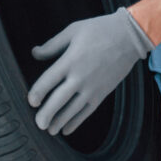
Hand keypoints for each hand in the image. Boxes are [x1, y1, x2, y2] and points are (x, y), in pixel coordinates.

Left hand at [27, 7, 153, 135]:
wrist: (129, 37)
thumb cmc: (101, 30)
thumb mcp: (73, 30)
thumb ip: (53, 44)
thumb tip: (35, 53)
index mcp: (70, 60)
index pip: (48, 81)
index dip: (37, 93)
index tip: (31, 101)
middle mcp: (80, 77)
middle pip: (58, 100)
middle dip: (45, 115)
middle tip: (38, 123)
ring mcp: (92, 87)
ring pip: (72, 110)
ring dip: (59, 122)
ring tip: (49, 130)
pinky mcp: (102, 93)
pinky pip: (87, 112)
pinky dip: (76, 122)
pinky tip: (67, 129)